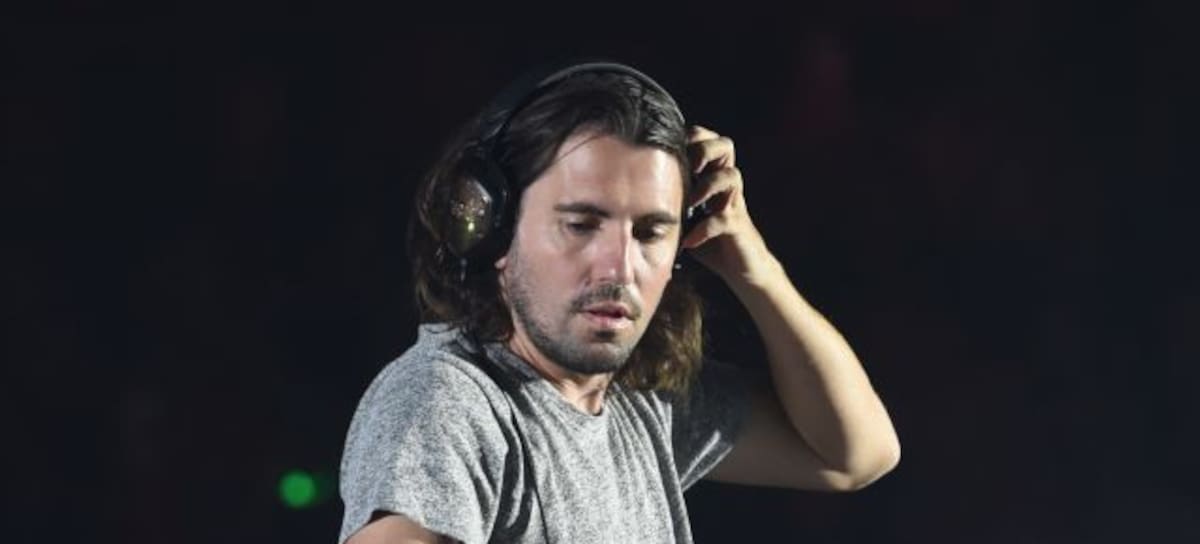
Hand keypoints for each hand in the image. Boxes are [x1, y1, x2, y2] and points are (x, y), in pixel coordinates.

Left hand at [681, 125, 773, 284]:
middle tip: (689, 168)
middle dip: (705, 150)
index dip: (692, 137)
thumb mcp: (684, 216)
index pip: (706, 139)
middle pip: (726, 146)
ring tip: (689, 203)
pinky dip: (704, 229)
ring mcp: (734, 204)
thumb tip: (626, 196)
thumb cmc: (709, 239)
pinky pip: (724, 219)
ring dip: (707, 186)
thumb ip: (667, 203)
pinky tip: (689, 240)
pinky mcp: (737, 226)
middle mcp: (726, 185)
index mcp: (712, 176)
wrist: (741, 267)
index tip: (667, 149)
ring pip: (732, 176)